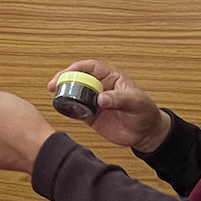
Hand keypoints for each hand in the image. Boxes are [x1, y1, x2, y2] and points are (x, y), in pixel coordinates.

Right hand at [49, 60, 170, 151]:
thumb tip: (101, 98)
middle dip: (64, 79)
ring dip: (63, 93)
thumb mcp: (135, 102)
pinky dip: (67, 109)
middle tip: (54, 86)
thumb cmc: (145, 112)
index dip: (76, 68)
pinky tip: (62, 109)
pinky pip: (76, 110)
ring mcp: (94, 101)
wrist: (146, 133)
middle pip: (77, 78)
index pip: (90, 67)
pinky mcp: (91, 116)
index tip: (66, 73)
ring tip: (54, 96)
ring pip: (74, 93)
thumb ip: (119, 99)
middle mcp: (100, 87)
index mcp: (111, 77)